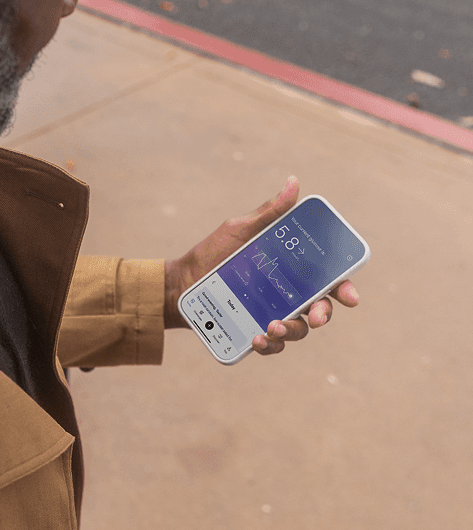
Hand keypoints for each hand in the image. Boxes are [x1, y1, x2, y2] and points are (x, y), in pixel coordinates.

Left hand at [164, 176, 359, 354]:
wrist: (180, 282)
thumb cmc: (213, 254)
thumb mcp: (240, 230)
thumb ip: (268, 213)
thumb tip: (293, 183)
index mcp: (291, 269)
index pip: (327, 279)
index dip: (344, 288)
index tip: (350, 296)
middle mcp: (287, 294)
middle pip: (320, 308)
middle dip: (324, 314)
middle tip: (316, 316)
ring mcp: (272, 314)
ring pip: (298, 330)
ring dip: (292, 331)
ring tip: (273, 326)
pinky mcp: (254, 333)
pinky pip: (272, 346)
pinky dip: (269, 346)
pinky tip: (258, 338)